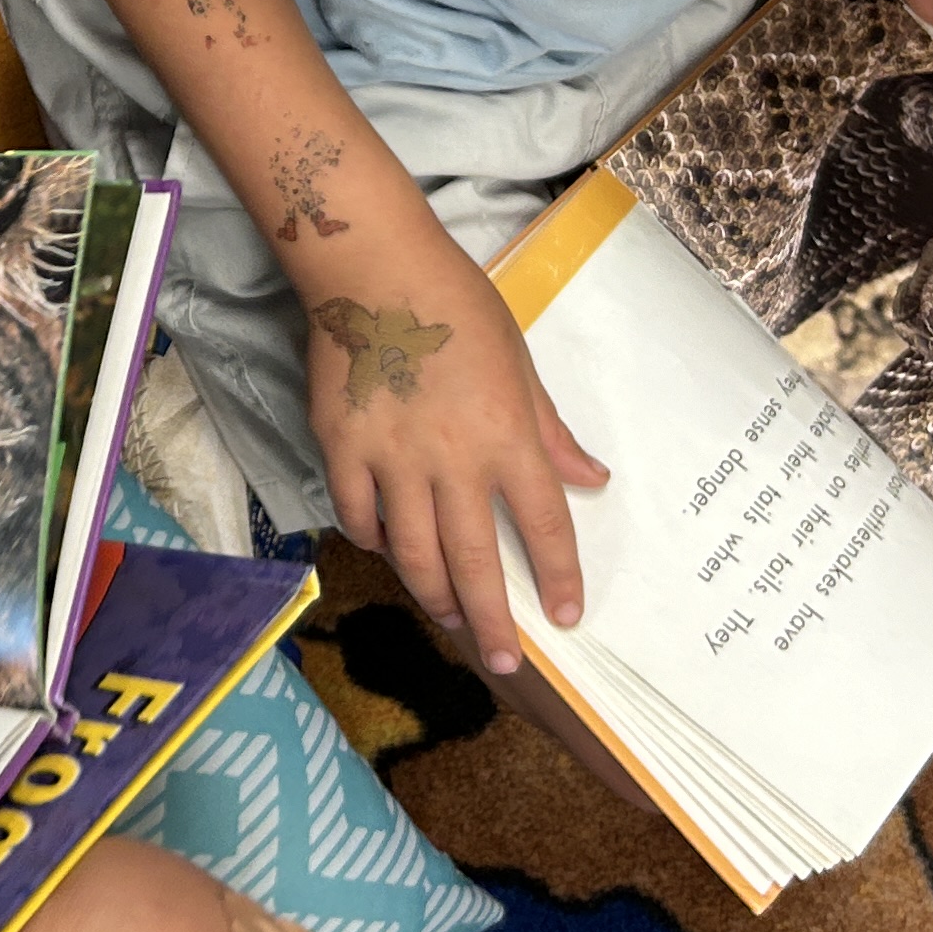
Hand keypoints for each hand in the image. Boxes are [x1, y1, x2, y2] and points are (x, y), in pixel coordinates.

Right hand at [303, 269, 605, 674]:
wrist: (373, 269)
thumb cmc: (458, 306)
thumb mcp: (520, 364)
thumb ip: (549, 430)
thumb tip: (590, 479)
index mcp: (507, 436)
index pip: (544, 525)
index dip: (559, 577)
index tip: (567, 616)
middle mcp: (452, 459)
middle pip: (475, 561)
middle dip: (492, 622)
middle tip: (504, 662)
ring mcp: (391, 458)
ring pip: (413, 553)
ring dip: (434, 595)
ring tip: (449, 619)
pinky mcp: (342, 447)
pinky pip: (358, 514)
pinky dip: (374, 540)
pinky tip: (388, 550)